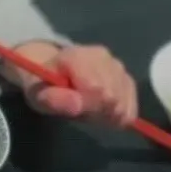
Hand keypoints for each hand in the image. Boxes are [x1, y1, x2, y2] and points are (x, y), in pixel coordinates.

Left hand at [17, 43, 138, 127]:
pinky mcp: (127, 79)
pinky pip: (131, 109)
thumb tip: (77, 105)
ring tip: (88, 106)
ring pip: (123, 105)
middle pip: (113, 99)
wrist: (53, 70)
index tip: (75, 107)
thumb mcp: (39, 94)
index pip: (98, 90)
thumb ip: (54, 99)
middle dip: (97, 112)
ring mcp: (118, 66)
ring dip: (107, 114)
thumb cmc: (44, 83)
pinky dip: (117, 115)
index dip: (88, 106)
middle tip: (80, 108)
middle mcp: (103, 56)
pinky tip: (102, 109)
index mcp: (78, 56)